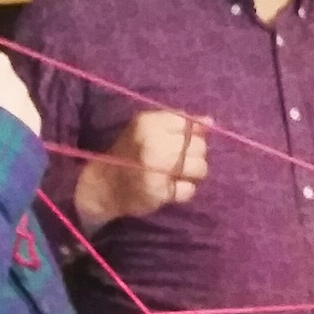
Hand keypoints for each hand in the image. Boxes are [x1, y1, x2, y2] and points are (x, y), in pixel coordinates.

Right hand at [74, 110, 210, 230]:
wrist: (104, 185)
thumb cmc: (130, 154)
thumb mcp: (148, 130)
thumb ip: (179, 123)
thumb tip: (209, 122)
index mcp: (149, 122)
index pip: (189, 125)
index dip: (190, 136)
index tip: (178, 144)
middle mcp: (152, 142)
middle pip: (199, 146)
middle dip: (193, 156)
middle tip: (178, 163)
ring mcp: (156, 167)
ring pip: (200, 168)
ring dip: (192, 175)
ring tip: (176, 176)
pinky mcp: (159, 190)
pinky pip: (189, 190)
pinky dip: (183, 192)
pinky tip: (170, 189)